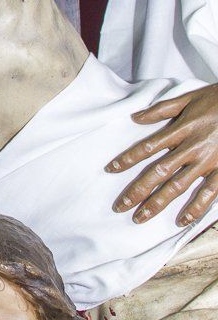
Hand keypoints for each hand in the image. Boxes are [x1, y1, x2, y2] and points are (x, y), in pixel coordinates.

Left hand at [106, 84, 217, 225]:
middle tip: (120, 206)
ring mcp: (208, 162)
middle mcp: (191, 148)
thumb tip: (135, 118)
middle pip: (158, 172)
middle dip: (137, 190)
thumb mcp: (189, 98)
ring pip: (178, 187)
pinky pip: (208, 194)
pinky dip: (195, 209)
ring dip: (157, 203)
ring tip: (140, 217)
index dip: (128, 159)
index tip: (111, 169)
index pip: (148, 147)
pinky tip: (181, 221)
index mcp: (181, 129)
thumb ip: (162, 109)